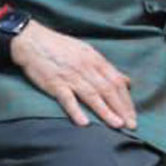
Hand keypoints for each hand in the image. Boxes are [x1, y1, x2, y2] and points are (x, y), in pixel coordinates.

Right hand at [8, 20, 136, 129]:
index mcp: (96, 61)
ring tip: (117, 125)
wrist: (32, 40)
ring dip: (106, 111)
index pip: (117, 82)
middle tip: (132, 125)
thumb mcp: (88, 52)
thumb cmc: (61, 47)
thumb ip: (106, 68)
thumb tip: (126, 81)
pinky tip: (84, 123)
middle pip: (109, 90)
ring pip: (92, 95)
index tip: (133, 116)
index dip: (127, 100)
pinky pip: (67, 98)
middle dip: (122, 109)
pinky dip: (76, 110)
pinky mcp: (54, 82)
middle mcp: (87, 68)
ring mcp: (71, 76)